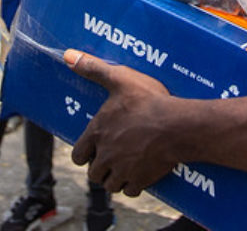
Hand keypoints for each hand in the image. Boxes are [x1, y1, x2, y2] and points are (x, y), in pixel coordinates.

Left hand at [67, 49, 178, 195]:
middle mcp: (105, 155)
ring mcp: (123, 170)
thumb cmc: (148, 100)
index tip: (94, 148)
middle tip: (113, 157)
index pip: (78, 155)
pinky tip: (140, 173)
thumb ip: (94, 69)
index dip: (84, 153)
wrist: (178, 125)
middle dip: (101, 168)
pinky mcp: (141, 180)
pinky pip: (130, 190)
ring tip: (126, 166)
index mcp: (97, 133)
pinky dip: (134, 185)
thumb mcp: (120, 78)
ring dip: (116, 178)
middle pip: (94, 174)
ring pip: (110, 185)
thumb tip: (68, 56)